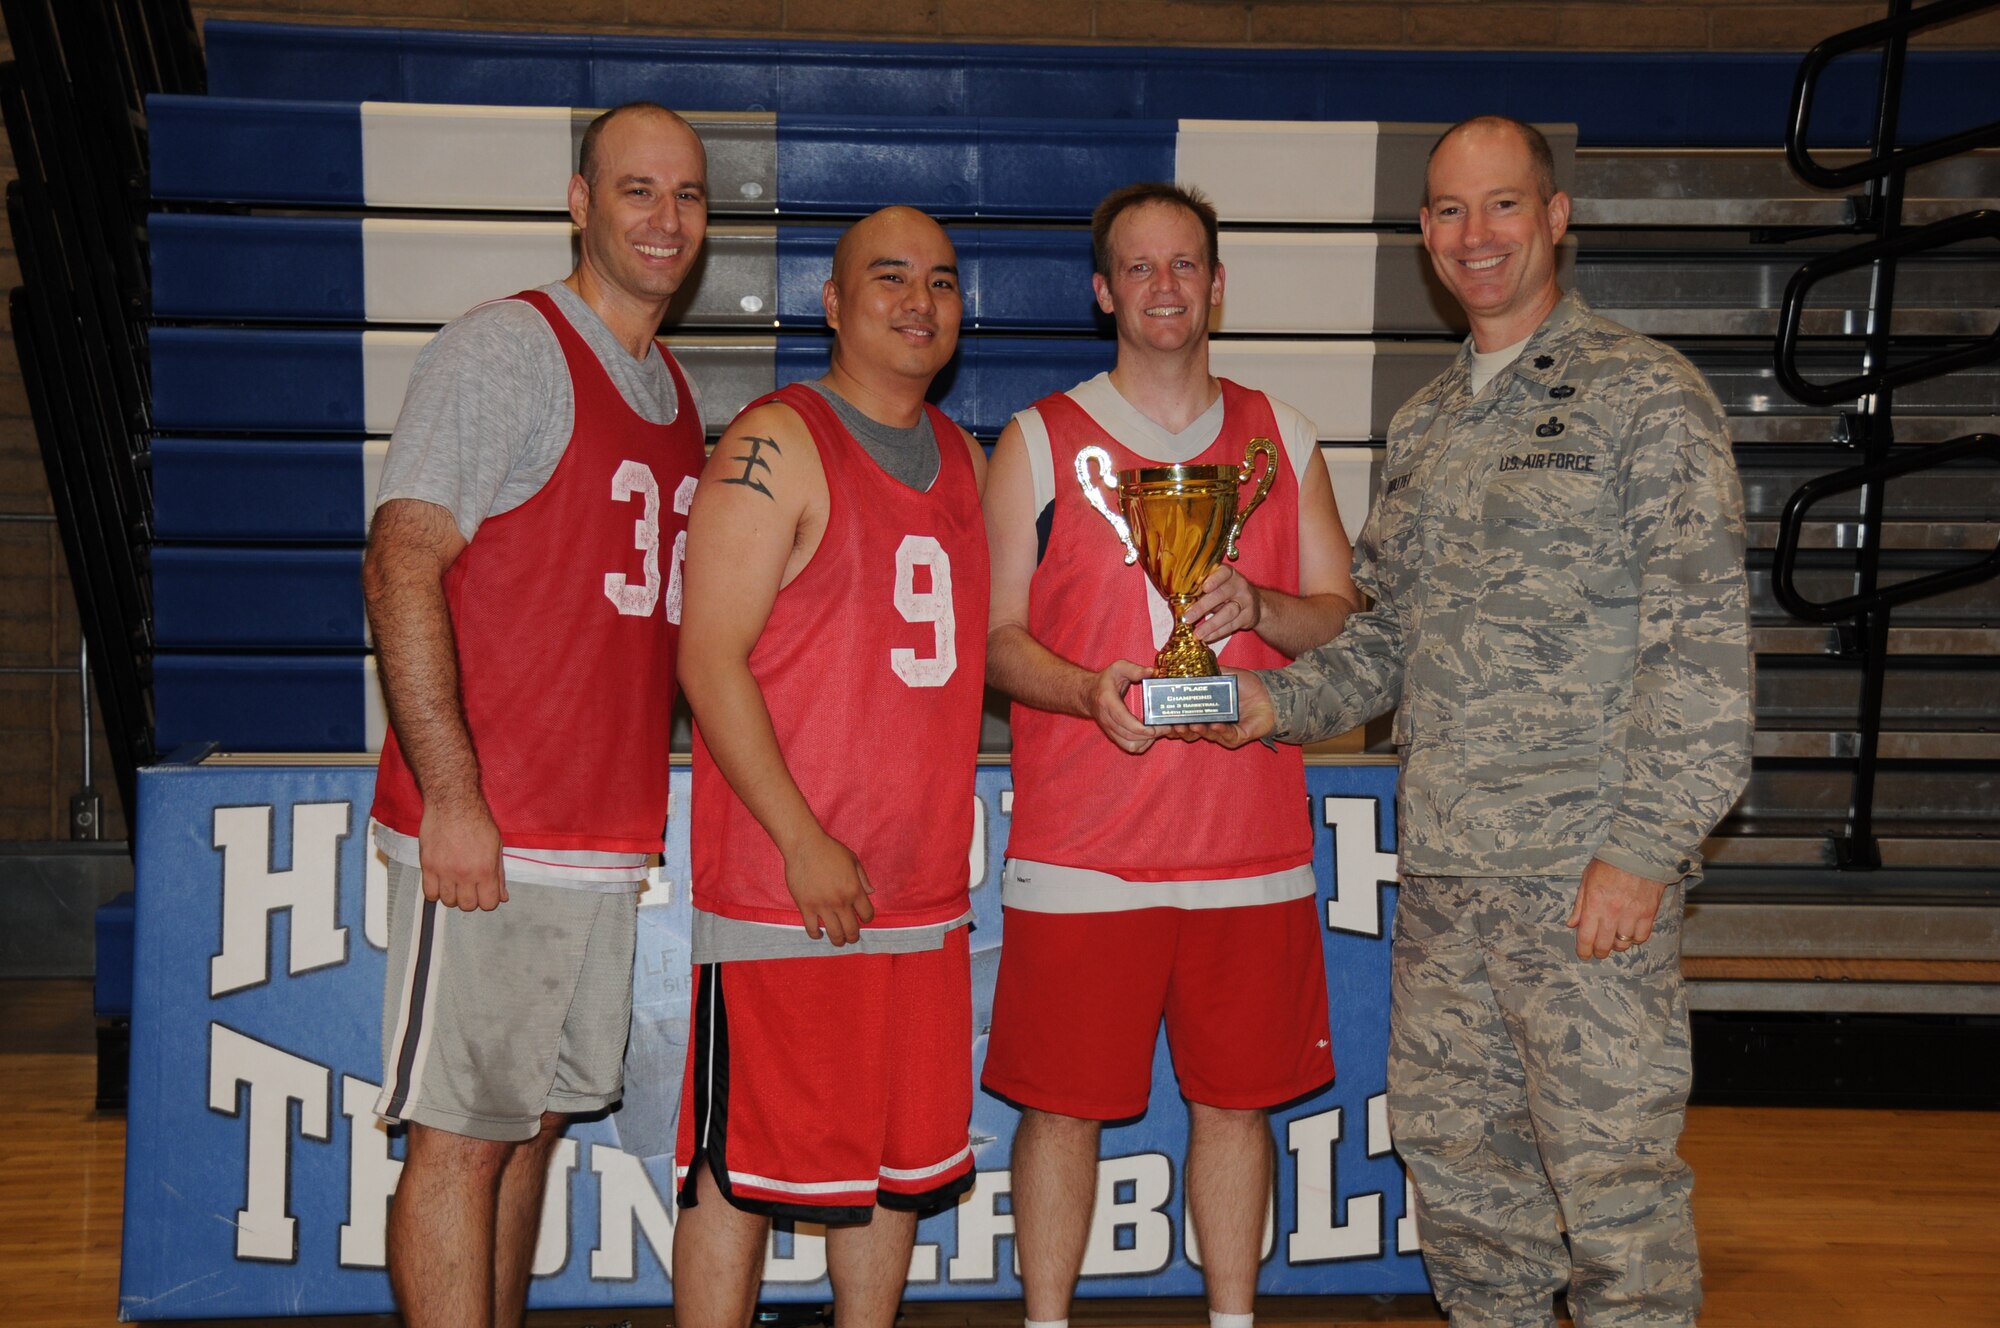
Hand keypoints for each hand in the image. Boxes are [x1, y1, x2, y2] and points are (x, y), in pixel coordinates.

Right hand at [418, 799, 506, 911]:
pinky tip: (441, 881)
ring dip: (453, 895)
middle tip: (470, 887)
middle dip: (471, 899)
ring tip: (455, 882)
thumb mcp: (496, 846)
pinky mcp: (428, 866)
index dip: (488, 900)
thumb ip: (499, 874)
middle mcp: (465, 874)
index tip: (486, 893)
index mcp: (485, 869)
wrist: (452, 802)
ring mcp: (445, 871)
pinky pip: (429, 893)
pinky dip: (435, 892)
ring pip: (448, 902)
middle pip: (467, 906)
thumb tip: (502, 896)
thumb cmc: (476, 818)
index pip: (489, 904)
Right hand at [784, 830, 875, 945]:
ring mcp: (822, 906)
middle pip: (851, 929)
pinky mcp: (805, 907)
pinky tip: (818, 933)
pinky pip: (812, 928)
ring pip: (834, 933)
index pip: (867, 914)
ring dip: (838, 941)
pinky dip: (816, 935)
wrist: (804, 846)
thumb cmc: (829, 850)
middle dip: (853, 937)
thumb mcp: (853, 860)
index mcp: (854, 890)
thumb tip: (871, 892)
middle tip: (851, 937)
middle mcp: (840, 901)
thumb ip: (863, 878)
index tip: (863, 919)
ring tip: (838, 941)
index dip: (867, 919)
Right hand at [1089, 658, 1161, 753]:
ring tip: (1158, 731)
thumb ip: (1134, 669)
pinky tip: (1149, 736)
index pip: (1122, 720)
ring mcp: (1110, 729)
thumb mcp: (1118, 668)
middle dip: (1150, 735)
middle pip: (1129, 735)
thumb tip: (1152, 672)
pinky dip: (1141, 745)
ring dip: (1146, 741)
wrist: (1088, 695)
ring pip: (1129, 745)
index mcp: (1108, 702)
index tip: (1154, 728)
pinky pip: (1128, 746)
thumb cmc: (1105, 681)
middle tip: (1166, 727)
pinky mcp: (1113, 736)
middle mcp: (1107, 719)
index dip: (1139, 728)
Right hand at [1177, 668, 1276, 748]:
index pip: (1184, 719)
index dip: (1172, 721)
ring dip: (1198, 731)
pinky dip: (1220, 731)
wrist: (1271, 693)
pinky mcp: (1238, 737)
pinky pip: (1226, 736)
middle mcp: (1211, 723)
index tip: (1162, 717)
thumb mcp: (1225, 675)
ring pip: (1206, 735)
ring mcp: (1224, 732)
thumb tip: (1188, 665)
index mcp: (1205, 711)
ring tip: (1192, 724)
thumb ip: (1208, 672)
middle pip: (1190, 732)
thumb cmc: (1248, 685)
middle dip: (1180, 729)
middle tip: (1174, 724)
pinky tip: (1214, 725)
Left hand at [1183, 565, 1262, 643]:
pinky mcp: (1248, 617)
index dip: (1214, 579)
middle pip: (1221, 595)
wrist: (1257, 603)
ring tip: (1197, 634)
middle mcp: (1239, 585)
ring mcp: (1246, 601)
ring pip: (1228, 613)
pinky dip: (1218, 632)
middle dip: (1202, 607)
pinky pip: (1232, 625)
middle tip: (1187, 617)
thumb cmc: (1228, 592)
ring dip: (1210, 625)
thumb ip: (1203, 589)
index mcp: (1229, 574)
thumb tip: (1181, 599)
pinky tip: (1207, 637)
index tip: (1203, 587)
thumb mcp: (1218, 585)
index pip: (1223, 573)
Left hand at [1566, 858, 1667, 959]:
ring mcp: (1632, 914)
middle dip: (1600, 952)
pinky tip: (1631, 933)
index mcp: (1594, 903)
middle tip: (1599, 951)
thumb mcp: (1587, 879)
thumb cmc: (1609, 863)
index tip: (1584, 954)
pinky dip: (1635, 939)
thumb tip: (1572, 924)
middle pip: (1604, 945)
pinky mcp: (1648, 913)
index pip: (1586, 937)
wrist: (1639, 852)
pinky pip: (1641, 937)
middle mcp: (1612, 912)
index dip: (1584, 950)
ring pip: (1623, 944)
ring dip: (1617, 945)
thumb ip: (1580, 904)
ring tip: (1615, 940)